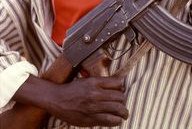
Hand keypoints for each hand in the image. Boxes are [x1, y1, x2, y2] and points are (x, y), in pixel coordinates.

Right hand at [13, 74, 127, 127]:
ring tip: (124, 114)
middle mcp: (95, 94)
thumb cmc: (72, 89)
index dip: (121, 88)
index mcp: (94, 82)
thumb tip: (117, 85)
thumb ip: (100, 83)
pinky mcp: (90, 119)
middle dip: (123, 101)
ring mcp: (93, 107)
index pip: (117, 83)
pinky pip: (109, 121)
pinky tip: (117, 120)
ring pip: (117, 109)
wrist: (57, 99)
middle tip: (122, 104)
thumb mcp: (87, 80)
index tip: (120, 91)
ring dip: (123, 112)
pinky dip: (116, 121)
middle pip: (119, 97)